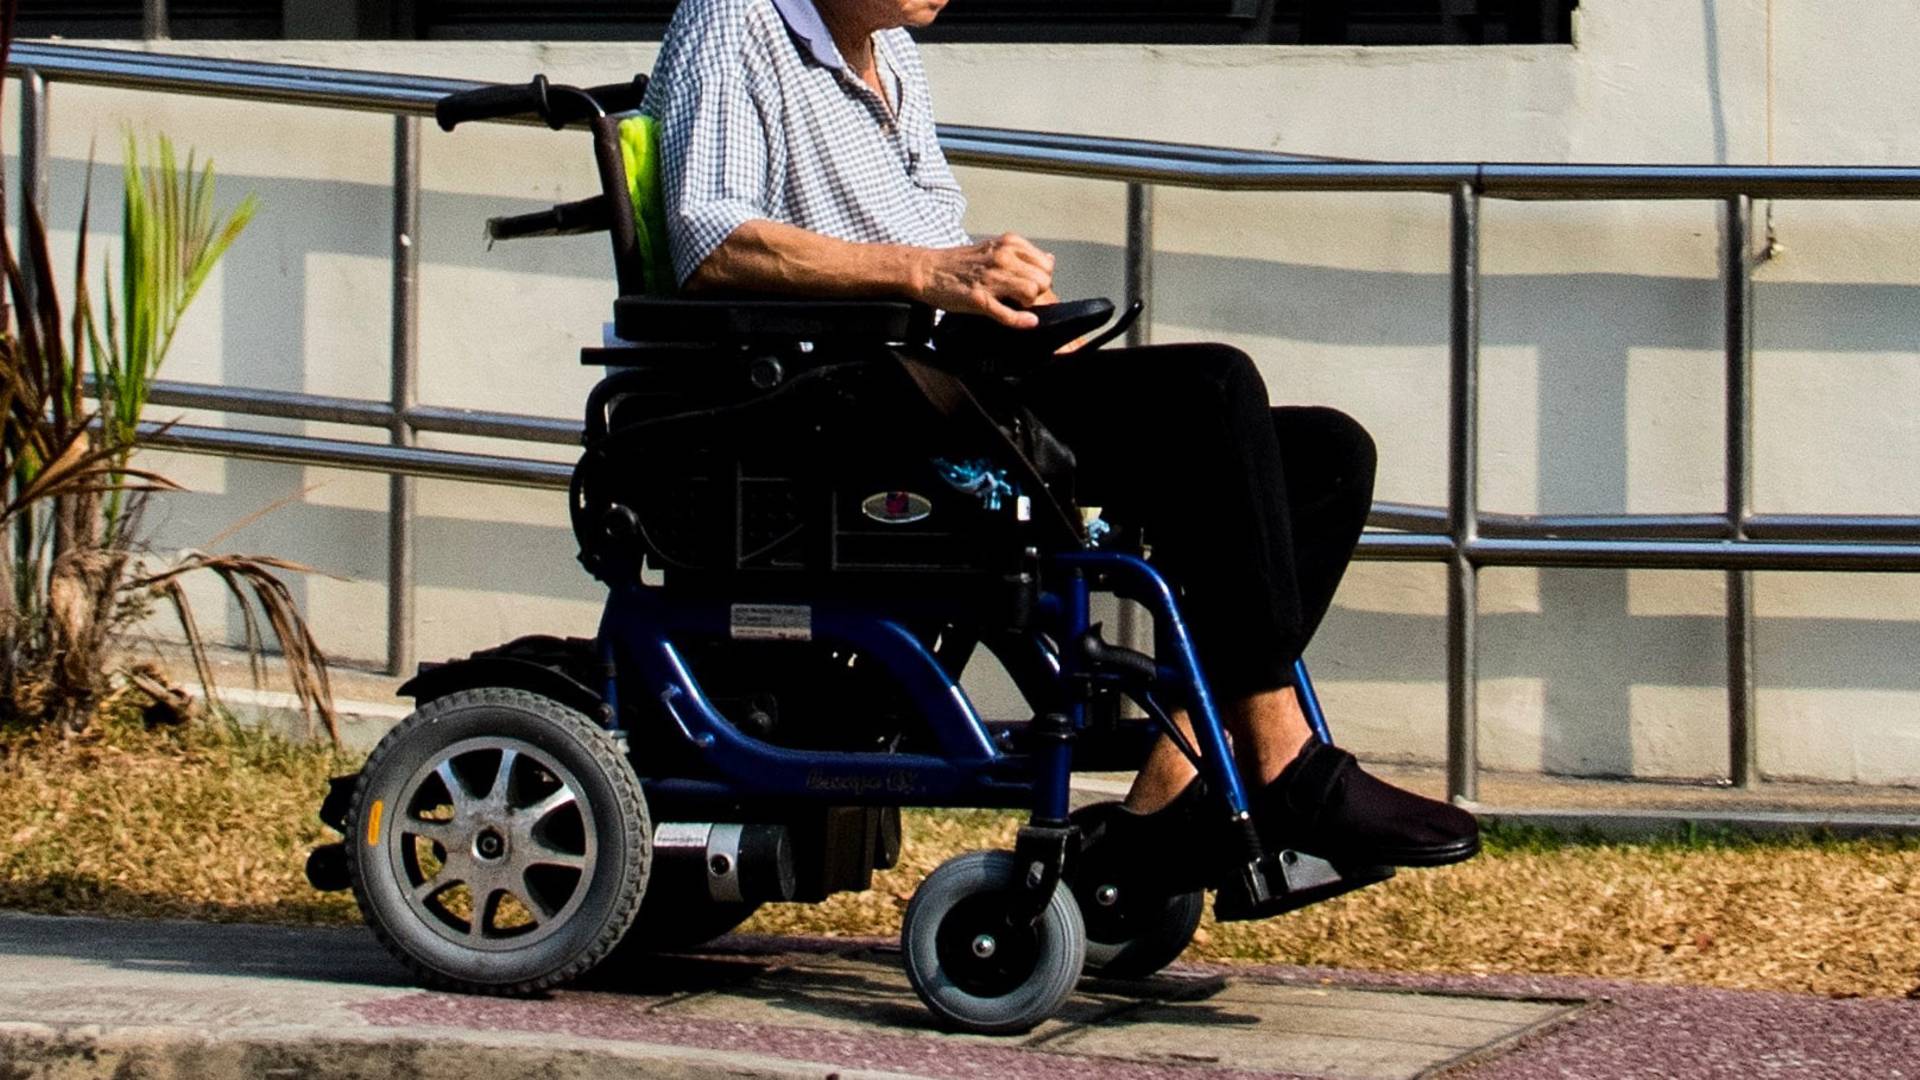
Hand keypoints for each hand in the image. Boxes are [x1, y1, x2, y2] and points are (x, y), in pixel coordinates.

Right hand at [913, 233, 1055, 328]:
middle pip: (1043, 279)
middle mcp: (1003, 257)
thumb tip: (1050, 259)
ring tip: (1013, 303)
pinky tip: (1027, 322)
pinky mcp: (979, 298)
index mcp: (1009, 243)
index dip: (1042, 277)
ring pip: (1031, 293)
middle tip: (1022, 296)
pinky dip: (1020, 321)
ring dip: (1027, 303)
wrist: (927, 269)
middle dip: (1037, 292)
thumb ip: (1021, 253)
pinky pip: (1008, 313)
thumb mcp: (994, 248)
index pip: (1047, 264)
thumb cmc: (959, 262)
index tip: (1029, 283)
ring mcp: (991, 278)